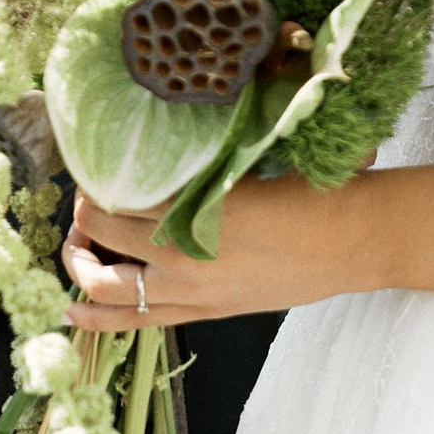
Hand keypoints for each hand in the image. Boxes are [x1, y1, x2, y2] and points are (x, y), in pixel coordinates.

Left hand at [66, 152, 433, 316]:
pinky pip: (140, 321)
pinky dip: (101, 317)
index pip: (119, 194)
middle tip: (84, 206)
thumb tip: (187, 112)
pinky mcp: (207, 311)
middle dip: (82, 221)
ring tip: (75, 252)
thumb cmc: (318, 189)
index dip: (94, 180)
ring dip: (81, 267)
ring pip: (110, 288)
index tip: (91, 166)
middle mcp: (185, 253)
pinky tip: (74, 311)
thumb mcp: (260, 152)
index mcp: (197, 205)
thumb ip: (215, 145)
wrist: (360, 240)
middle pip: (103, 236)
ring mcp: (194, 290)